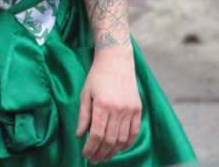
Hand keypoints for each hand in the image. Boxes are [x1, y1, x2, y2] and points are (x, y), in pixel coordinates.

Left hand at [77, 45, 140, 162]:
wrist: (117, 60)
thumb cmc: (97, 76)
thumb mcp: (85, 93)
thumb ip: (83, 116)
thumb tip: (80, 135)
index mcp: (102, 105)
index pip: (96, 134)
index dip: (90, 148)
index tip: (86, 155)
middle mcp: (117, 109)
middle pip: (110, 140)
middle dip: (101, 153)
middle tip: (94, 160)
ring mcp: (130, 110)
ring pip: (122, 139)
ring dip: (113, 151)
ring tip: (105, 157)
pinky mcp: (138, 109)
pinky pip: (134, 132)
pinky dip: (128, 143)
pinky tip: (120, 149)